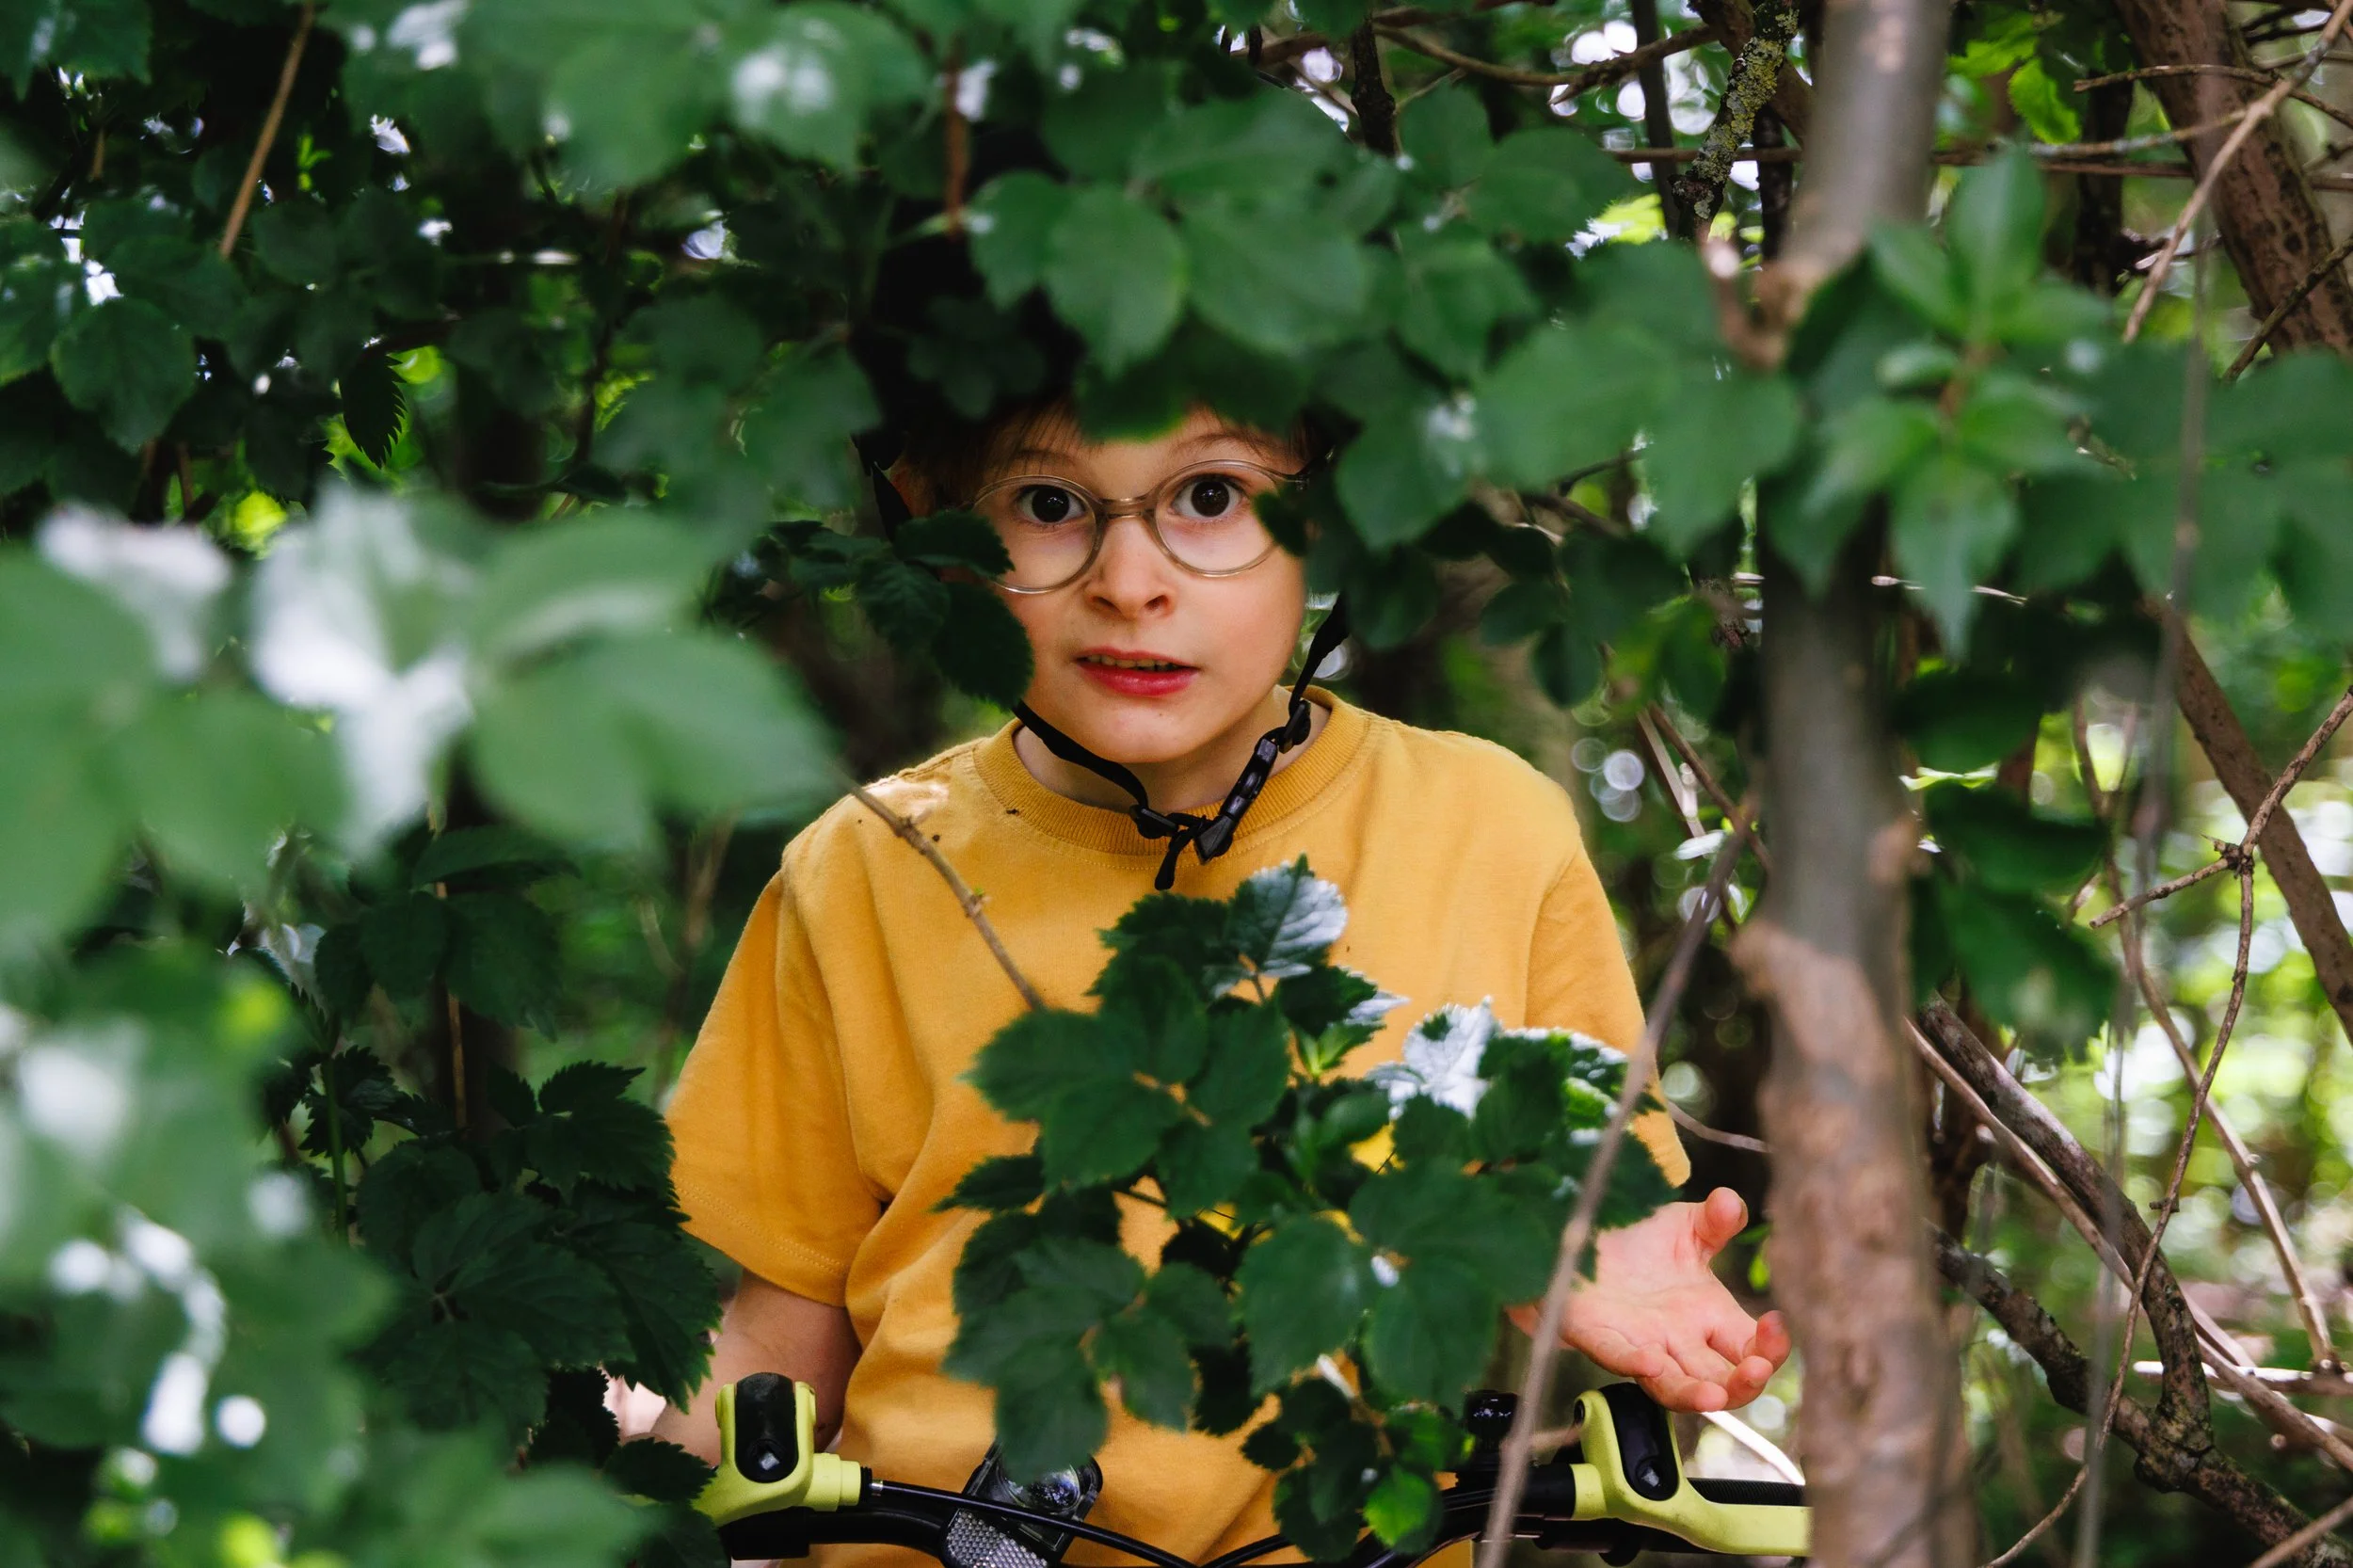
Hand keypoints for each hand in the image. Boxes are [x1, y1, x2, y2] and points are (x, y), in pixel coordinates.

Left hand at [1511, 1188, 1789, 1412]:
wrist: (1576, 1235)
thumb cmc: (1632, 1240)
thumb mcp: (1682, 1225)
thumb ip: (1713, 1221)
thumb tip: (1730, 1202)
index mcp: (1707, 1316)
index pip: (1750, 1348)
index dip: (1769, 1347)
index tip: (1776, 1324)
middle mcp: (1679, 1341)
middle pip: (1722, 1382)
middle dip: (1744, 1382)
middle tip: (1758, 1368)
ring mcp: (1640, 1344)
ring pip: (1673, 1387)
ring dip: (1695, 1394)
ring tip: (1715, 1396)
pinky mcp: (1598, 1337)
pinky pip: (1617, 1358)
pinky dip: (1634, 1363)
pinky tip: (1650, 1362)